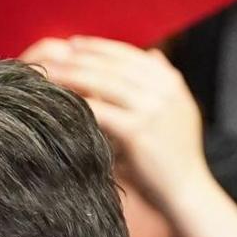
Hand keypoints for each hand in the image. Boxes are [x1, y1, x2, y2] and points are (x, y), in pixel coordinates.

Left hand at [25, 36, 236, 236]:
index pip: (129, 54)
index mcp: (171, 81)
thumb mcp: (178, 109)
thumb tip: (152, 52)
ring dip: (73, 74)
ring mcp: (153, 109)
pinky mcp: (138, 131)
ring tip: (50, 73)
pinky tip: (60, 102)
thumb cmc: (175, 155)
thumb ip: (164, 82)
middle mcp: (164, 89)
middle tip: (54, 54)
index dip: (99, 47)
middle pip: (113, 64)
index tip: (74, 45)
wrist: (187, 191)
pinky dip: (79, 103)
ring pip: (104, 82)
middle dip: (81, 57)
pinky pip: (101, 110)